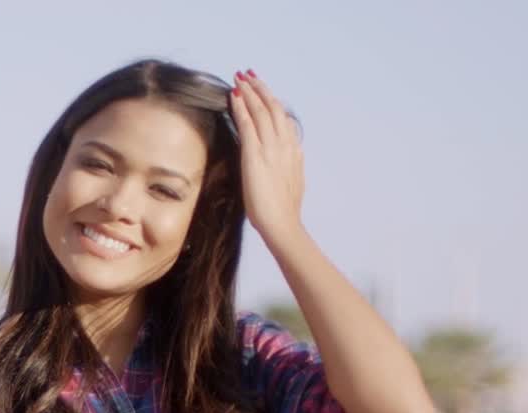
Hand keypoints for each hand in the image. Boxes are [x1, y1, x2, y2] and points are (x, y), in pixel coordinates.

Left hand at [230, 70, 304, 246]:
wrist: (282, 223)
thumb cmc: (283, 212)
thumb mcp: (291, 182)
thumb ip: (288, 166)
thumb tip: (287, 161)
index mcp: (293, 150)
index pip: (282, 118)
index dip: (271, 101)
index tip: (263, 90)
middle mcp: (284, 144)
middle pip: (272, 108)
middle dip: (260, 89)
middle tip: (248, 74)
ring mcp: (271, 148)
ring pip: (260, 111)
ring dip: (250, 92)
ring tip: (240, 78)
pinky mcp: (255, 155)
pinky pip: (247, 125)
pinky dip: (241, 107)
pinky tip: (234, 96)